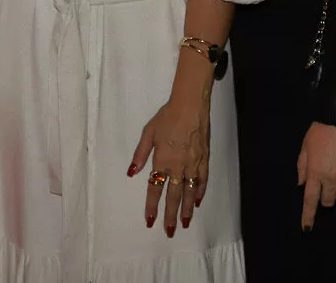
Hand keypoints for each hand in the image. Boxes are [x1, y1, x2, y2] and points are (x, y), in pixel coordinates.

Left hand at [128, 82, 210, 235]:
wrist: (191, 105)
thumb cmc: (167, 117)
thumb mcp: (148, 133)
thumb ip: (140, 154)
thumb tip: (131, 173)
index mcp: (162, 160)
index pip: (155, 188)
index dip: (151, 206)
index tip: (149, 220)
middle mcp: (178, 166)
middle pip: (173, 196)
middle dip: (170, 215)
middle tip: (169, 231)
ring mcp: (193, 164)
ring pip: (189, 192)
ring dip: (186, 209)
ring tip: (184, 224)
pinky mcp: (204, 160)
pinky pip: (203, 181)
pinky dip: (200, 192)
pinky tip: (197, 202)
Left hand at [296, 122, 335, 230]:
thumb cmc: (322, 129)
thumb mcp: (305, 145)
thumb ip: (302, 166)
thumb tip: (301, 184)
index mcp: (314, 172)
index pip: (310, 200)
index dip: (308, 216)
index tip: (306, 228)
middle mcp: (330, 179)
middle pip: (327, 201)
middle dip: (324, 198)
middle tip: (325, 186)